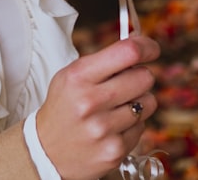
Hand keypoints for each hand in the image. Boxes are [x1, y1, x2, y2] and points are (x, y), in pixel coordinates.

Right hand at [35, 34, 159, 179]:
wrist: (46, 152)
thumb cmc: (64, 107)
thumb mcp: (72, 76)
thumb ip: (104, 60)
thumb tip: (140, 44)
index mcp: (78, 77)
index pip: (128, 52)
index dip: (147, 47)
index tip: (151, 49)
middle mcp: (90, 102)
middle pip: (144, 77)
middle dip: (139, 77)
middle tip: (126, 83)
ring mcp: (103, 129)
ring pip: (148, 103)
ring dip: (138, 103)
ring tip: (116, 108)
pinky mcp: (115, 151)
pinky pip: (142, 127)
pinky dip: (132, 125)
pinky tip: (113, 128)